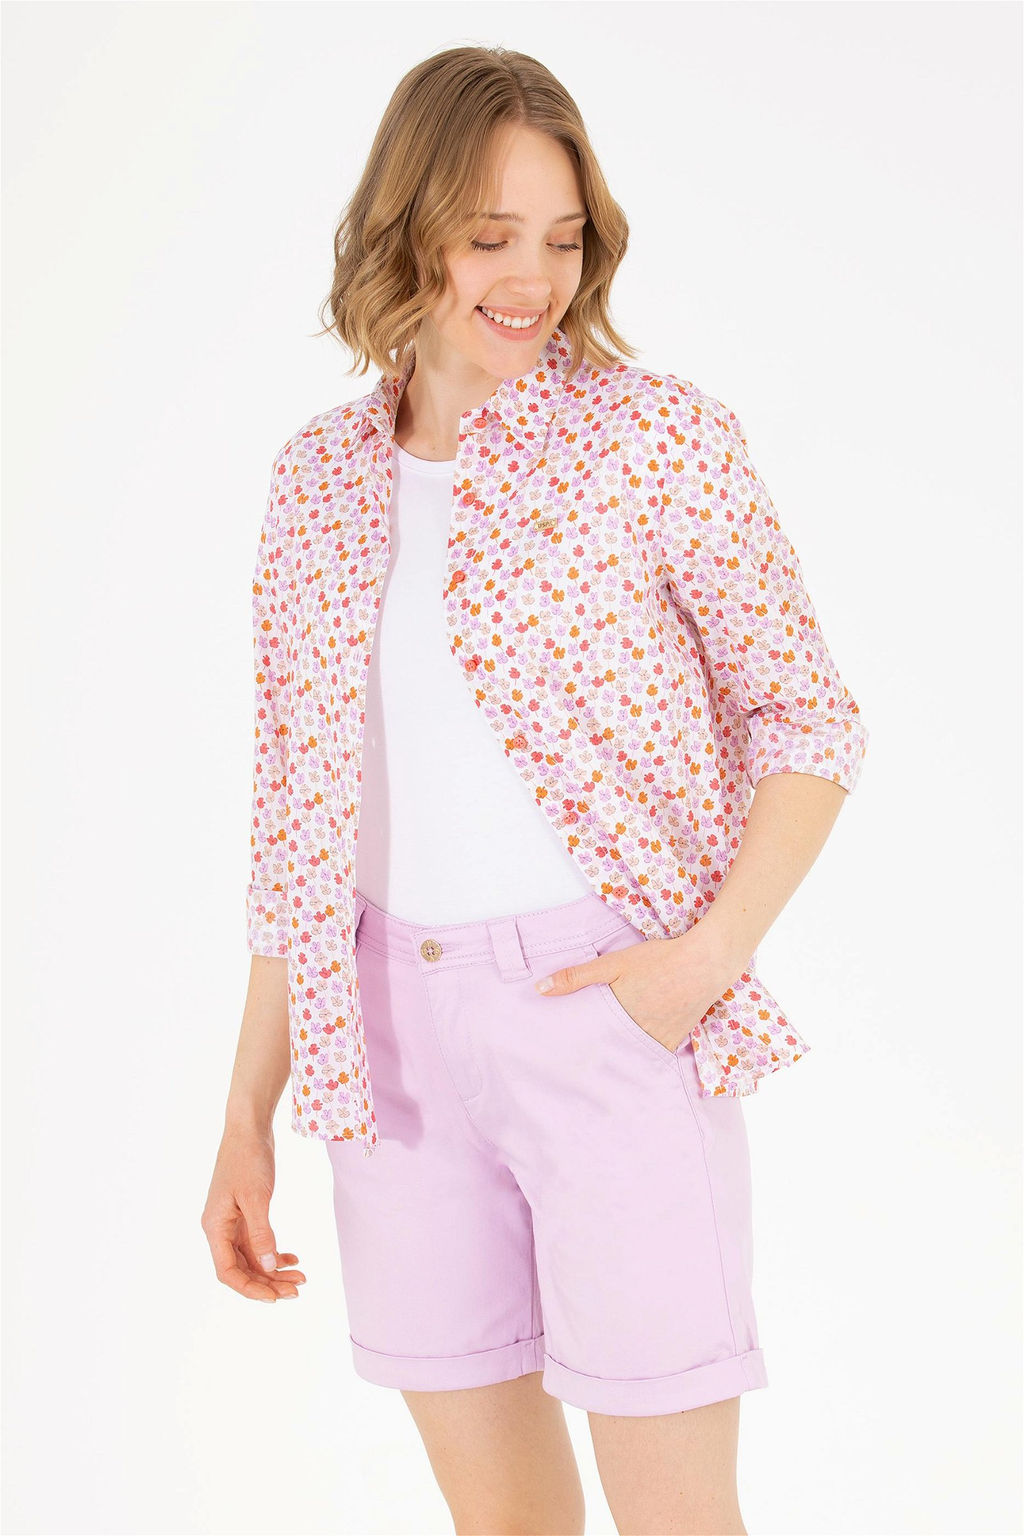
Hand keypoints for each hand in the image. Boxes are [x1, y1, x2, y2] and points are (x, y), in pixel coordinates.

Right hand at [201, 1125, 305, 1301]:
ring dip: (274, 1270)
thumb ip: (261, 1232)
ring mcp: (233, 1222)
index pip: (227, 1272)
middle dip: (267, 1282)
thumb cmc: (248, 1158)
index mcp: (215, 1227)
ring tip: (300, 1277)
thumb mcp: (256, 1197)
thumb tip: (267, 1266)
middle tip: (296, 1290)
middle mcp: (220, 1229)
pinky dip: (274, 1252)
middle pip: (241, 1268)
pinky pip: (258, 1242)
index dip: (250, 1288)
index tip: (275, 1297)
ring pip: (252, 1257)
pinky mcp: (246, 1213)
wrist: (249, 1128)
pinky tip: (293, 1258)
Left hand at [533, 922, 743, 1053]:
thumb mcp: (613, 963)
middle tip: (577, 1063)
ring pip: (631, 1056)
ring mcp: (658, 1040)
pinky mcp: (675, 1040)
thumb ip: (576, 977)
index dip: (576, 1050)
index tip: (561, 1057)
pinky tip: (632, 1052)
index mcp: (618, 1018)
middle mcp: (637, 1035)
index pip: (589, 1043)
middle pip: (609, 1053)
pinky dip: (641, 1053)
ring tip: (601, 1063)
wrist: (705, 962)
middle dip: (595, 1057)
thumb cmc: (658, 959)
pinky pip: (652, 1053)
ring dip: (618, 1057)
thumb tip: (539, 989)